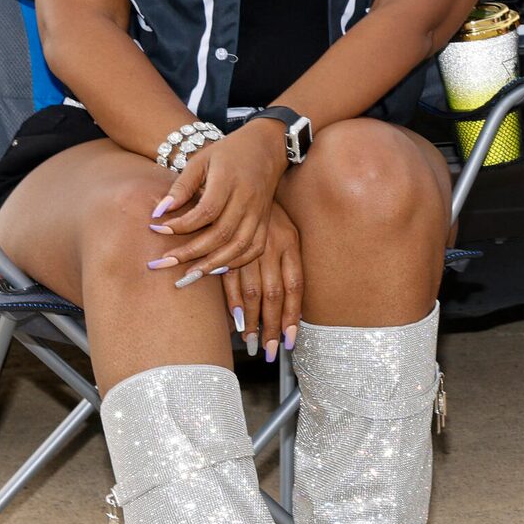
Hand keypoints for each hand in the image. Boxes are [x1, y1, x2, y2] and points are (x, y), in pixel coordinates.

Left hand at [148, 122, 288, 287]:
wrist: (268, 146)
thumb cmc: (228, 152)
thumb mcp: (200, 160)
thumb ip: (181, 187)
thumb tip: (158, 213)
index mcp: (229, 181)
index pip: (206, 212)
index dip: (181, 225)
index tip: (157, 229)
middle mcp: (247, 200)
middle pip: (221, 234)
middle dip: (190, 252)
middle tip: (164, 262)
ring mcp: (260, 212)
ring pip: (239, 246)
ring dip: (213, 264)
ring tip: (188, 275)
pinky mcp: (266, 221)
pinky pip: (255, 248)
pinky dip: (237, 262)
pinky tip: (216, 268)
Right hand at [220, 207, 304, 360]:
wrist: (248, 173)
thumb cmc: (270, 213)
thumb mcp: (288, 233)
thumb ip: (288, 264)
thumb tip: (290, 304)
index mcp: (291, 244)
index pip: (295, 287)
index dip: (292, 315)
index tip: (289, 340)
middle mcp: (272, 246)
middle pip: (274, 294)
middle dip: (271, 325)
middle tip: (266, 351)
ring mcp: (249, 246)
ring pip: (253, 290)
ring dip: (251, 320)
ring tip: (249, 342)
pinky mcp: (228, 244)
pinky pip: (230, 277)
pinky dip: (232, 299)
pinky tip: (234, 319)